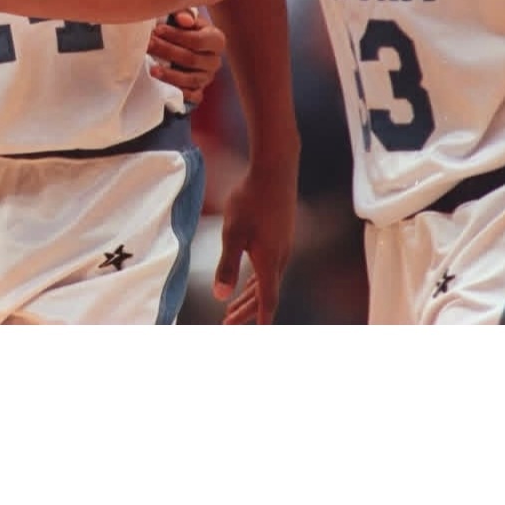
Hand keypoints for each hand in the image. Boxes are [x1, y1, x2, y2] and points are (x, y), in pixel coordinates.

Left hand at [147, 9, 223, 105]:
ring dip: (169, 74)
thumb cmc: (181, 29)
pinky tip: (161, 86)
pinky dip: (176, 91)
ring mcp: (207, 78)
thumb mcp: (183, 18)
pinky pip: (190, 96)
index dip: (176, 35)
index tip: (156, 30)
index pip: (198, 40)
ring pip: (190, 80)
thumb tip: (183, 19)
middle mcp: (215, 61)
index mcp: (216, 40)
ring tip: (151, 69)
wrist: (181, 48)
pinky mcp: (198, 92)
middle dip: (166, 52)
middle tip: (147, 45)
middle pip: (191, 59)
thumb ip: (184, 14)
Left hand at [213, 160, 297, 324]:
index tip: (253, 334)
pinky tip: (249, 281)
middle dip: (246, 311)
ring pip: (267, 280)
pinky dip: (257, 281)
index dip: (258, 318)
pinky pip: (269, 268)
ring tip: (234, 309)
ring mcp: (283, 247)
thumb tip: (220, 295)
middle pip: (265, 293)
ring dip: (250, 296)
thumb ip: (227, 265)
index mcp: (270, 262)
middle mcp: (281, 258)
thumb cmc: (251, 200)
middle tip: (227, 325)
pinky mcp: (281, 236)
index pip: (266, 300)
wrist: (274, 171)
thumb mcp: (233, 232)